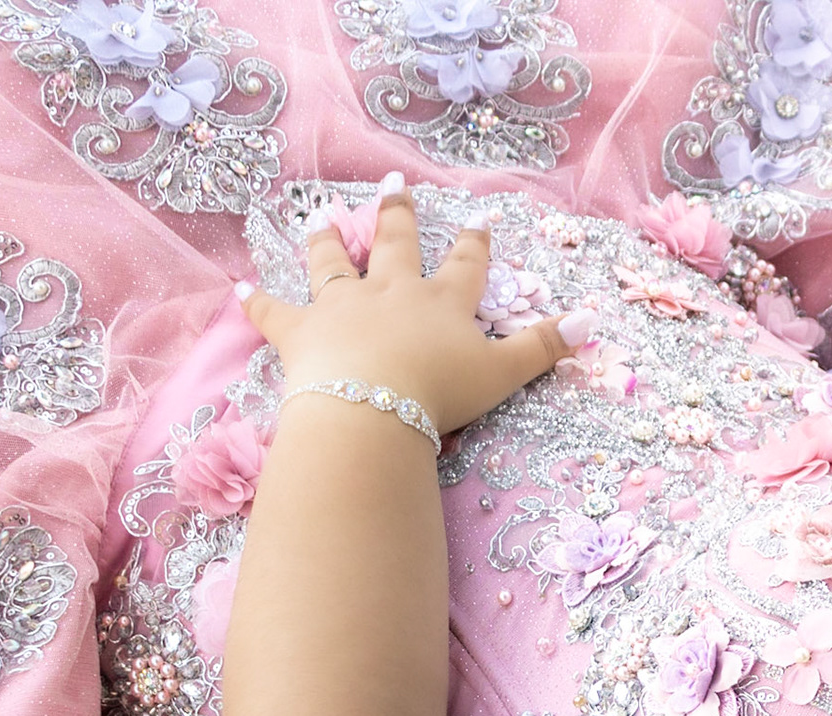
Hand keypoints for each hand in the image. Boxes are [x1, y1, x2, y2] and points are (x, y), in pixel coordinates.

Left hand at [235, 173, 595, 437]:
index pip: (465, 265)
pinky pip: (273, 313)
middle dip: (398, 218)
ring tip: (322, 218)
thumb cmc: (441, 393)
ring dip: (326, 240)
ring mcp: (341, 307)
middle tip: (395, 189)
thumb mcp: (505, 373)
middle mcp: (391, 292)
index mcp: (442, 302)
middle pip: (396, 245)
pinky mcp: (300, 332)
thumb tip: (593, 320)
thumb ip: (545, 347)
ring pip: (332, 263)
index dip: (475, 244)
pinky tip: (238, 289)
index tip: (478, 221)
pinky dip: (256, 303)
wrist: (373, 410)